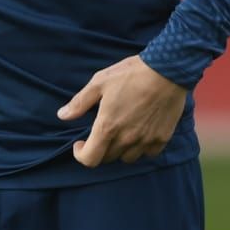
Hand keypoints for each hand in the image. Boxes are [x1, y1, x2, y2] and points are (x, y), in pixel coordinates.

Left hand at [58, 55, 187, 166]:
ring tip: (121, 133)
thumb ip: (80, 102)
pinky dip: (141, 148)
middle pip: (107, 158)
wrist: (167, 70)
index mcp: (107, 126)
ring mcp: (145, 140)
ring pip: (127, 158)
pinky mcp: (162, 138)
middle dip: (100, 148)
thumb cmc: (131, 74)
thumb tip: (62, 115)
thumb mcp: (100, 82)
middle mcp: (126, 139)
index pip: (90, 159)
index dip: (80, 155)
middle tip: (102, 131)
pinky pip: (148, 153)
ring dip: (120, 150)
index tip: (80, 143)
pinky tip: (140, 133)